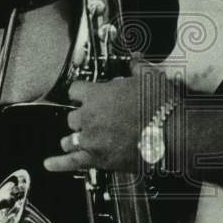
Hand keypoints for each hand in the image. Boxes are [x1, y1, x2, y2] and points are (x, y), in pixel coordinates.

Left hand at [44, 58, 172, 173]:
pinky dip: (58, 163)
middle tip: (94, 119)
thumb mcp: (150, 78)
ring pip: (70, 139)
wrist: (172, 134)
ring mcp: (91, 139)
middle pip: (72, 117)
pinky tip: (49, 164)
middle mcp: (88, 117)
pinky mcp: (97, 159)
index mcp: (97, 95)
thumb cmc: (161, 106)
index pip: (75, 90)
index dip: (82, 92)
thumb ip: (137, 67)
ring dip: (74, 138)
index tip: (85, 94)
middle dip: (81, 117)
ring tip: (80, 139)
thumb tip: (135, 59)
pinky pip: (71, 162)